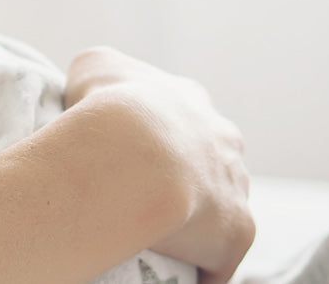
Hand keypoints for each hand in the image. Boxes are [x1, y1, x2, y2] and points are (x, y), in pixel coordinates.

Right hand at [65, 47, 254, 283]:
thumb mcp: (91, 66)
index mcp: (190, 100)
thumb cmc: (105, 105)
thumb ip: (100, 72)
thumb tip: (93, 89)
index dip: (154, 131)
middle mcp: (224, 140)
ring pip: (219, 207)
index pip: (179, 115)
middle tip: (138, 192)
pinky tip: (172, 275)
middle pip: (209, 160)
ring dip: (195, 221)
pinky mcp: (237, 233)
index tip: (126, 149)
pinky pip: (219, 261)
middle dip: (184, 174)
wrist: (133, 153)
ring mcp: (236, 187)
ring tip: (152, 234)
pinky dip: (200, 269)